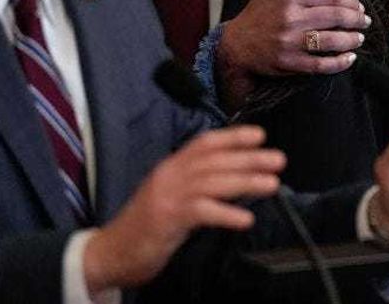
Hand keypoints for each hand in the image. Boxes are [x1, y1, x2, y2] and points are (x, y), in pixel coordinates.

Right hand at [83, 126, 283, 291]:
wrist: (109, 254)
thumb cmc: (146, 228)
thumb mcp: (171, 198)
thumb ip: (197, 187)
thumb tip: (234, 180)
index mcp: (170, 167)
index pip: (204, 143)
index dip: (233, 136)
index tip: (260, 135)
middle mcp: (169, 175)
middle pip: (214, 160)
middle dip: (249, 158)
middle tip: (278, 160)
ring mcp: (167, 195)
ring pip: (213, 181)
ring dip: (246, 182)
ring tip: (272, 185)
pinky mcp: (166, 219)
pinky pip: (202, 211)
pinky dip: (226, 213)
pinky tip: (246, 219)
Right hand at [215, 0, 369, 104]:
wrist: (237, 44)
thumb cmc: (258, 11)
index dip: (350, 1)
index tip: (358, 6)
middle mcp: (291, 18)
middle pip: (335, 17)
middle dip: (356, 20)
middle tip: (365, 22)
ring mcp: (290, 42)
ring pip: (331, 40)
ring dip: (351, 39)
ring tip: (359, 38)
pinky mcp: (290, 62)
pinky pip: (321, 64)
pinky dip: (339, 63)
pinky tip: (349, 58)